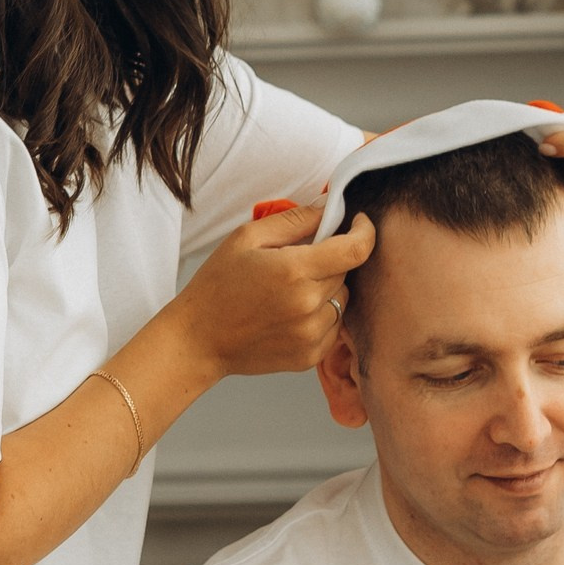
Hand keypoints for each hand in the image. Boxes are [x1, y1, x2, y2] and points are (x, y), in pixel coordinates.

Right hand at [177, 200, 373, 379]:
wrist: (199, 339)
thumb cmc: (217, 285)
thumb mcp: (247, 238)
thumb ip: (294, 220)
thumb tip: (329, 207)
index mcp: (294, 271)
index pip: (355, 249)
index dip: (365, 232)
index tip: (359, 222)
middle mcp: (308, 305)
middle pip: (347, 272)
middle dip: (332, 259)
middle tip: (299, 260)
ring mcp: (311, 335)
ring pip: (342, 300)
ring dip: (327, 289)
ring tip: (291, 290)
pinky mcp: (309, 356)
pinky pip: (334, 327)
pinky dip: (321, 316)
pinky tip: (291, 313)